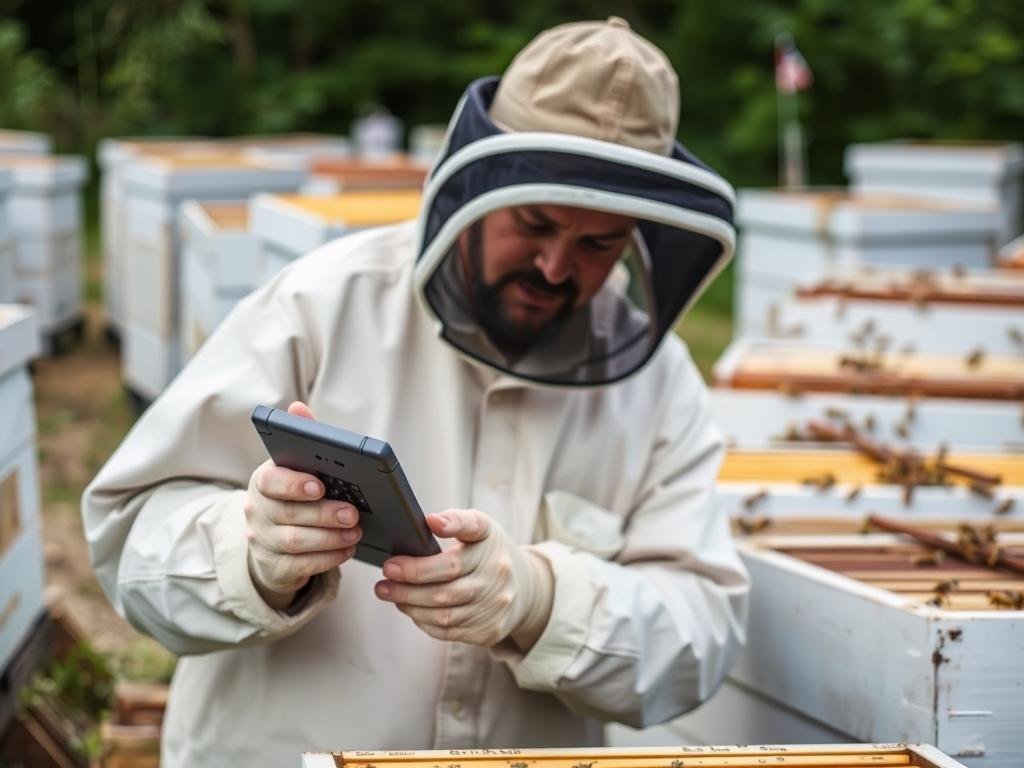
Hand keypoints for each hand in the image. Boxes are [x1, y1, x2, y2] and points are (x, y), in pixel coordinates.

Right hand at [244, 401, 361, 609]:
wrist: (273, 544)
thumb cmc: (294, 497)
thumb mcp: (296, 469)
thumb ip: (302, 439)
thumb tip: (297, 408)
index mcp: (264, 482)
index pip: (270, 481)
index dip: (294, 484)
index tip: (320, 485)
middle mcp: (257, 512)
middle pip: (289, 514)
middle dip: (324, 514)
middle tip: (353, 513)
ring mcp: (263, 541)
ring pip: (296, 542)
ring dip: (331, 537)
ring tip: (356, 531)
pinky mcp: (275, 567)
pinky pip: (302, 566)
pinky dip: (328, 558)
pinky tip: (348, 549)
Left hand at [374, 508, 553, 648]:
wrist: (525, 589)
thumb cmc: (491, 553)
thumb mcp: (482, 528)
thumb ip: (457, 521)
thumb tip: (430, 521)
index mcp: (491, 545)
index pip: (463, 544)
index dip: (441, 539)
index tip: (414, 537)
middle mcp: (496, 577)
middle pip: (445, 588)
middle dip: (408, 584)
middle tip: (384, 578)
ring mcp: (494, 607)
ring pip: (443, 614)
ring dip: (410, 605)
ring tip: (390, 593)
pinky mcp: (488, 631)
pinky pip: (448, 631)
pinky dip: (424, 621)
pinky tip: (411, 609)